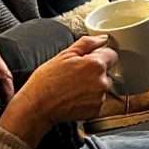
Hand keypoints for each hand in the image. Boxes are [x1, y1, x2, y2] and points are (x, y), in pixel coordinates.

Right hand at [0, 36, 115, 146]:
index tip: (88, 61)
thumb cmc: (47, 81)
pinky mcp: (96, 111)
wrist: (37, 106)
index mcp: (96, 65)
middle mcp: (102, 82)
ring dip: (93, 86)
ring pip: (102, 87)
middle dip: (95, 72)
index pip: (112, 55)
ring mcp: (100, 98)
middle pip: (107, 72)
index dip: (99, 56)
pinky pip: (98, 100)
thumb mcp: (65, 54)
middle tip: (76, 76)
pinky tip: (75, 98)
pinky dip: (90, 99)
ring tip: (74, 88)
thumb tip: (103, 38)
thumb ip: (87, 43)